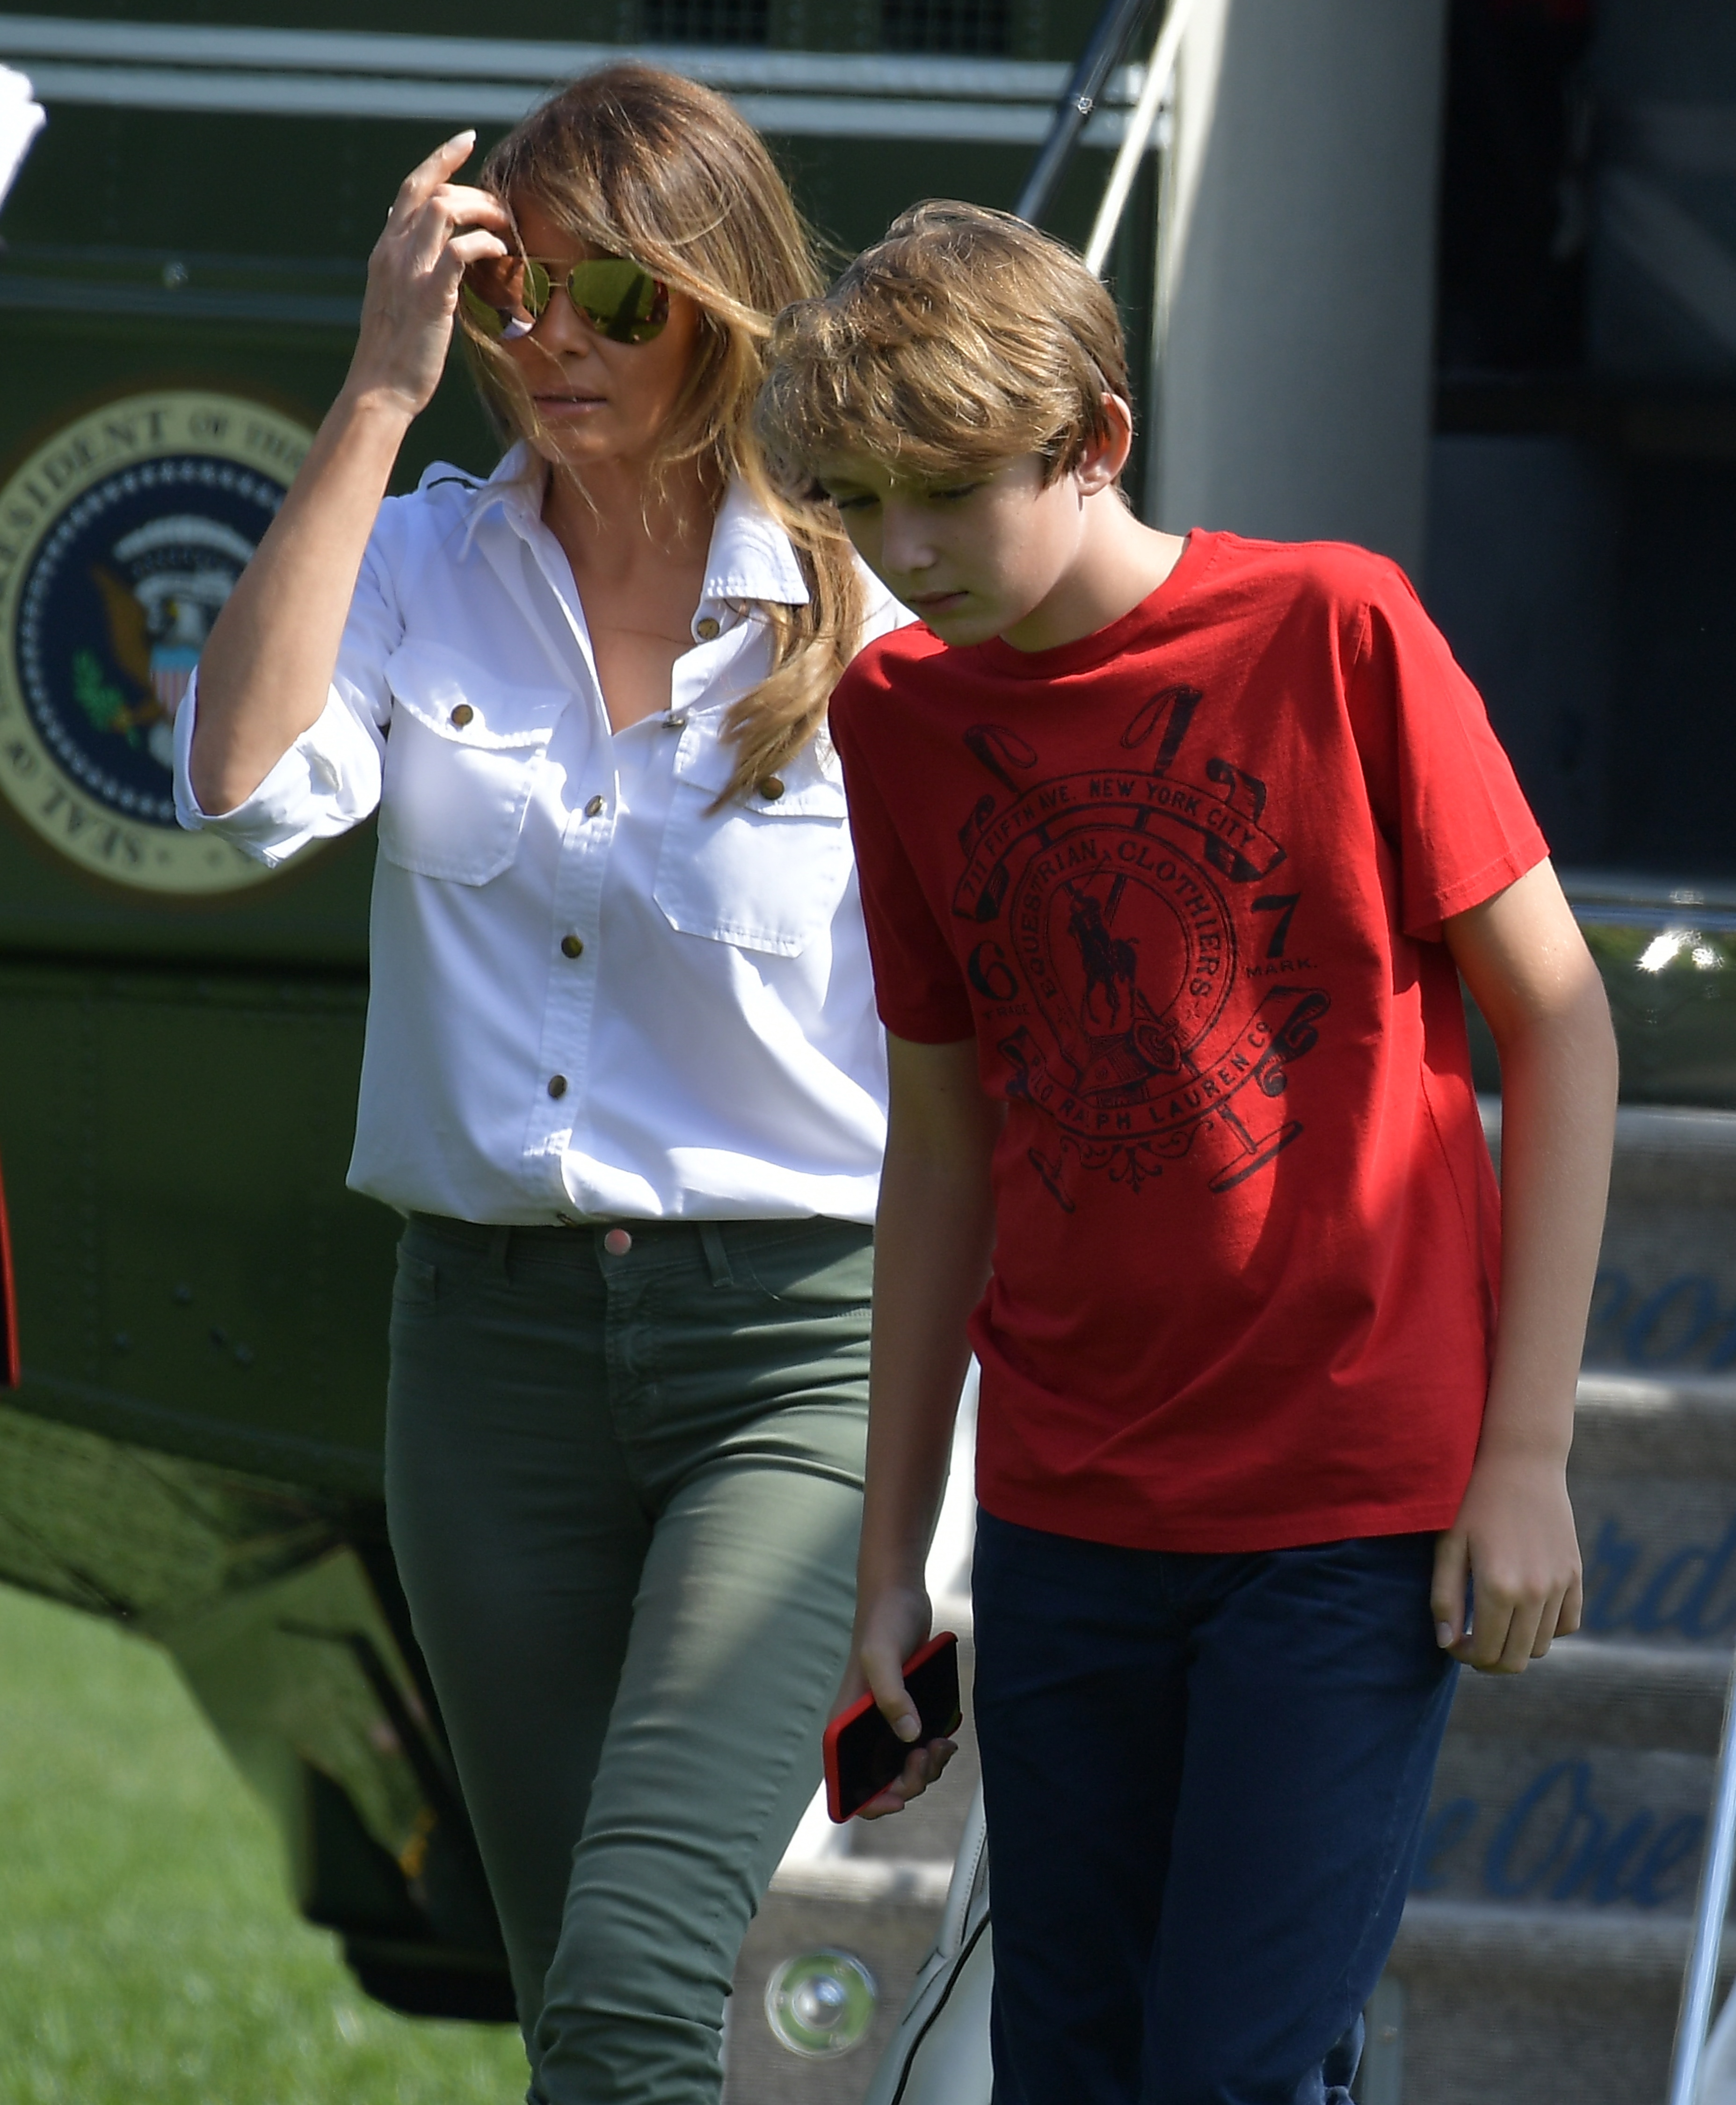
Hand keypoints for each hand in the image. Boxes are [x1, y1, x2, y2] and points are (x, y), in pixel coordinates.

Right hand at [345, 133, 514, 420]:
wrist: (380, 390)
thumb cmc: (394, 353)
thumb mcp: (395, 299)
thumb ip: (405, 267)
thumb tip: (416, 242)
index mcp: (385, 251)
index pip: (411, 188)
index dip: (439, 159)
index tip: (466, 141)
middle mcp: (393, 252)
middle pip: (431, 191)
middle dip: (471, 186)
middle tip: (502, 204)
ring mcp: (409, 272)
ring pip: (444, 210)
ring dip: (482, 210)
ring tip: (505, 226)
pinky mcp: (430, 296)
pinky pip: (459, 251)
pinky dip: (483, 243)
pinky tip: (499, 252)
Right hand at [834, 1580, 956, 1819]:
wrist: (899, 1596)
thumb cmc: (882, 1622)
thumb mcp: (881, 1656)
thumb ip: (892, 1696)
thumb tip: (909, 1737)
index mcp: (842, 1724)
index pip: (844, 1782)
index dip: (869, 1802)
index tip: (899, 1799)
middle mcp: (860, 1729)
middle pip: (881, 1782)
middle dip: (910, 1780)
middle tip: (928, 1755)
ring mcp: (883, 1722)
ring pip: (903, 1770)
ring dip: (926, 1768)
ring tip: (942, 1745)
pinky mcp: (905, 1713)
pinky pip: (918, 1749)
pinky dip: (934, 1753)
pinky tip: (946, 1738)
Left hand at [1432, 1443, 1582, 1672]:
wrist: (1520, 1463)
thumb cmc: (1473, 1501)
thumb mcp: (1449, 1546)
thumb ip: (1445, 1598)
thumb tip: (1447, 1644)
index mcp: (1498, 1587)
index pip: (1486, 1652)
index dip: (1465, 1657)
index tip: (1454, 1645)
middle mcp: (1534, 1592)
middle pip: (1516, 1659)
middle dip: (1490, 1661)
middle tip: (1472, 1645)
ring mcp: (1559, 1585)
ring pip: (1541, 1646)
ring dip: (1516, 1646)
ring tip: (1494, 1626)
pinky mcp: (1574, 1574)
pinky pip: (1567, 1624)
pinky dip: (1546, 1629)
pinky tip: (1524, 1612)